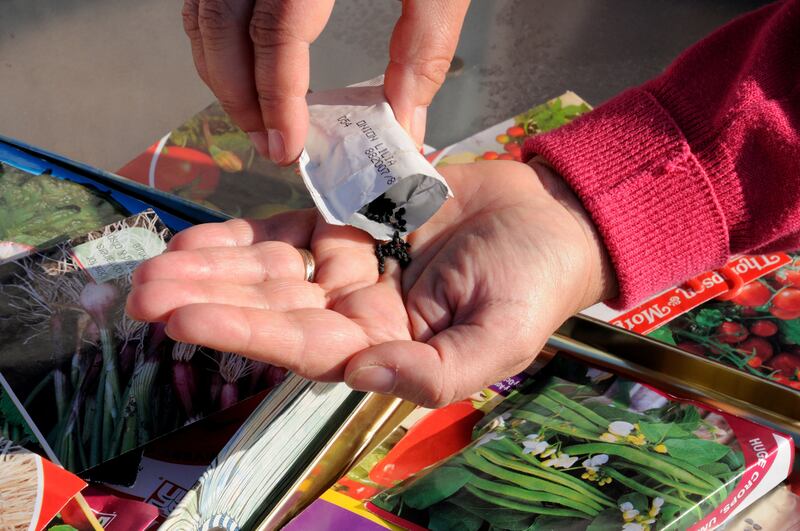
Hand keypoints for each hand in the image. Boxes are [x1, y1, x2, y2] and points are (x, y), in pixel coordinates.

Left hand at [126, 161, 616, 406]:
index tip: (181, 320)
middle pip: (270, 307)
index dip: (241, 332)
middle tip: (141, 292)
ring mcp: (351, 267)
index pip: (301, 346)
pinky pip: (291, 231)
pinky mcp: (352, 225)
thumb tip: (360, 372)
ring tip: (154, 264)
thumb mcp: (500, 340)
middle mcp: (357, 313)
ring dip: (214, 267)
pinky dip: (246, 235)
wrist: (551, 217)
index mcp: (386, 348)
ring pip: (271, 270)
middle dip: (208, 299)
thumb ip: (435, 373)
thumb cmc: (535, 284)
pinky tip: (201, 238)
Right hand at [182, 0, 469, 162]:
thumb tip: (405, 121)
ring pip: (203, 10)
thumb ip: (424, 47)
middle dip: (238, 96)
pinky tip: (242, 67)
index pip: (276, 31)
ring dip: (221, 71)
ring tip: (255, 115)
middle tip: (269, 142)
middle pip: (222, 25)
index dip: (277, 96)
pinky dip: (216, 37)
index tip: (288, 143)